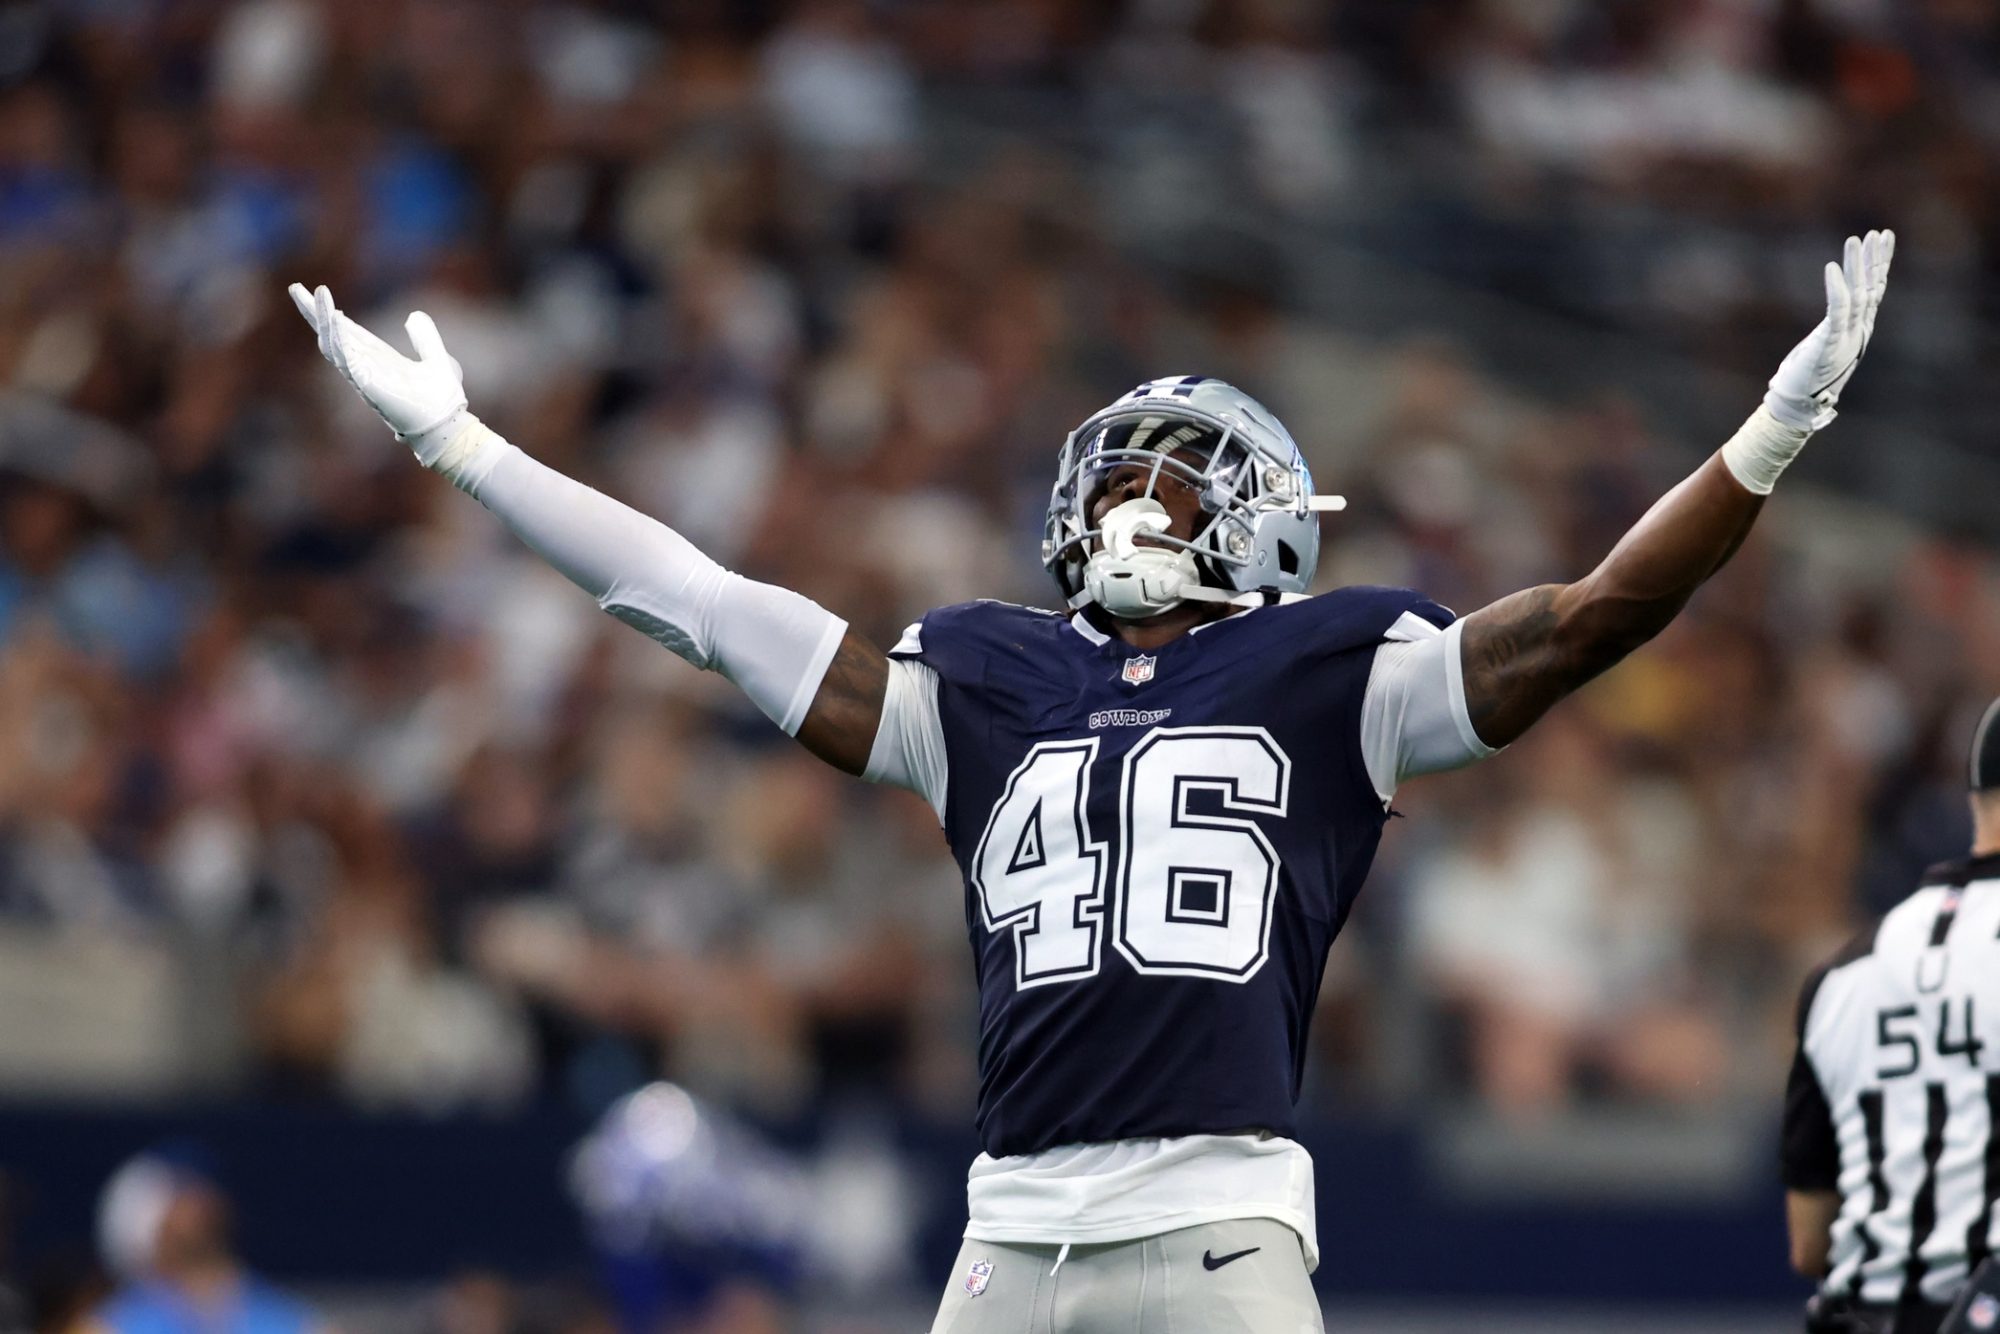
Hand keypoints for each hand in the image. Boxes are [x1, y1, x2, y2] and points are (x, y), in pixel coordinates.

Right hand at [289, 282, 467, 457]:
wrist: (448, 426)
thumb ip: (425, 338)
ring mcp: (364, 377)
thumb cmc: (440, 400)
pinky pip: (347, 359)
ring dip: (323, 318)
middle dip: (313, 313)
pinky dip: (339, 338)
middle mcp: (365, 367)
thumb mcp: (436, 359)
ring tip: (319, 291)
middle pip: (331, 336)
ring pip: (333, 345)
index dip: (331, 314)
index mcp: (378, 359)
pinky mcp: (368, 386)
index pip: (347, 332)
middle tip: (295, 287)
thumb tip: (413, 316)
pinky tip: (336, 316)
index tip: (319, 292)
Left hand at [1764, 230, 1893, 430]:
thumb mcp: (1824, 344)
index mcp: (1859, 327)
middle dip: (1875, 259)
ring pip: (1858, 293)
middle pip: (1871, 286)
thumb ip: (1834, 327)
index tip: (1881, 238)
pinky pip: (1837, 310)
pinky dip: (1836, 288)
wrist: (1799, 402)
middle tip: (1877, 233)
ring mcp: (1847, 334)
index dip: (1879, 263)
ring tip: (1857, 239)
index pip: (1873, 288)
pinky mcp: (1831, 341)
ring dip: (1858, 265)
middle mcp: (1858, 328)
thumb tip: (1835, 314)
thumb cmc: (1808, 375)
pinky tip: (1832, 267)